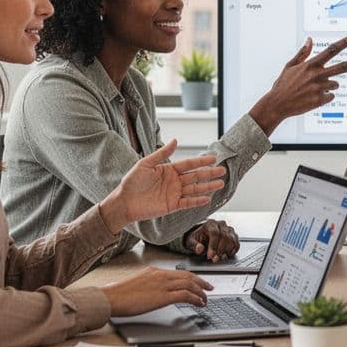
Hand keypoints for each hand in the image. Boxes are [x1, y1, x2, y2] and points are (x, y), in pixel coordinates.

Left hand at [99, 140, 226, 232]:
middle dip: (209, 173)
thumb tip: (175, 140)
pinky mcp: (172, 205)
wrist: (124, 202)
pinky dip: (198, 201)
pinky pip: (188, 202)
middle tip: (223, 170)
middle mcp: (174, 181)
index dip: (201, 161)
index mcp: (168, 170)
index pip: (189, 164)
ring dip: (208, 186)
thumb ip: (161, 154)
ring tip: (220, 183)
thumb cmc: (132, 181)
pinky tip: (208, 198)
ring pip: (195, 189)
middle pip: (195, 176)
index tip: (213, 158)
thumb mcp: (145, 164)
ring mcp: (174, 194)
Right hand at [101, 267, 213, 316]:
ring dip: (200, 292)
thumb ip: (147, 284)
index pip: (178, 272)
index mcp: (154, 271)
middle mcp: (160, 275)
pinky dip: (195, 299)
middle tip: (209, 288)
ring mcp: (162, 285)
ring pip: (189, 284)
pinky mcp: (162, 296)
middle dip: (201, 282)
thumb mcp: (135, 284)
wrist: (110, 298)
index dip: (191, 277)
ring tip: (205, 299)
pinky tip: (199, 303)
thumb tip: (151, 291)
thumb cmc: (117, 294)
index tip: (197, 282)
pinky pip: (185, 295)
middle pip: (187, 276)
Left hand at [182, 220, 239, 261]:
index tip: (210, 255)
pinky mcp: (233, 235)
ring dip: (227, 251)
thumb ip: (194, 245)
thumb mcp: (191, 241)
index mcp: (210, 224)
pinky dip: (233, 250)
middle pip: (225, 237)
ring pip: (232, 240)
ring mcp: (228, 230)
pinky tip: (227, 255)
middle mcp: (221, 225)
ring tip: (220, 258)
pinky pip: (236, 243)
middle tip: (215, 258)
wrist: (202, 236)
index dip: (213, 246)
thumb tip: (199, 248)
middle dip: (220, 250)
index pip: (214, 233)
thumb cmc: (197, 238)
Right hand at [250, 34, 346, 133]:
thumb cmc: (283, 85)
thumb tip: (310, 40)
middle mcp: (317, 74)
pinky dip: (323, 96)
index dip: (345, 42)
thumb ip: (303, 53)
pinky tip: (310, 98)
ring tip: (310, 89)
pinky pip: (330, 96)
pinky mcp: (320, 100)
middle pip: (344, 67)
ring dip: (327, 85)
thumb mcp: (290, 66)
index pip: (331, 50)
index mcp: (311, 64)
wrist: (277, 104)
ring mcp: (320, 88)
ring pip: (335, 84)